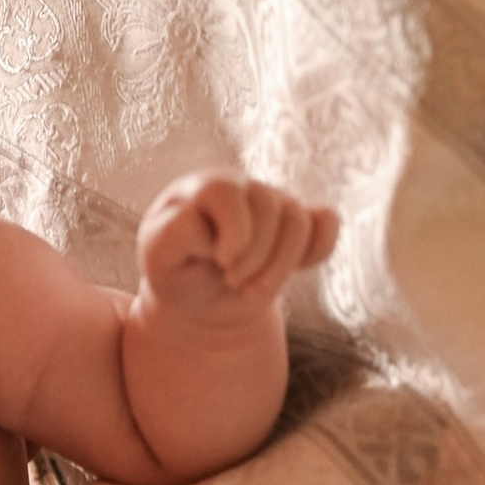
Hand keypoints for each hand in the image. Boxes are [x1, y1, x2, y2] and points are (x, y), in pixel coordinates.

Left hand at [137, 172, 337, 326]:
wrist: (201, 299)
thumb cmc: (176, 273)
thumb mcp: (158, 258)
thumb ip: (177, 234)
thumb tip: (222, 230)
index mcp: (203, 187)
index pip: (225, 192)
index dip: (233, 235)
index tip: (219, 264)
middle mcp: (241, 186)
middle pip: (268, 205)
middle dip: (257, 257)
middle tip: (234, 282)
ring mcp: (273, 201)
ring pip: (298, 219)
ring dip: (280, 266)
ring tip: (253, 289)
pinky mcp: (299, 223)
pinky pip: (326, 223)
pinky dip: (318, 250)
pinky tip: (297, 270)